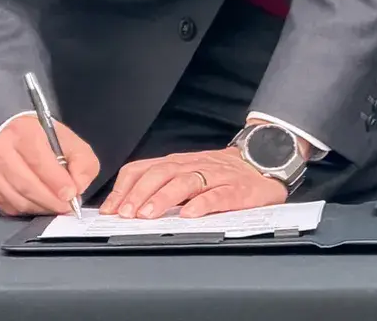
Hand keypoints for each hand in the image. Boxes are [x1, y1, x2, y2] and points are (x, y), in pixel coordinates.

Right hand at [0, 117, 98, 217]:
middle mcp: (2, 150)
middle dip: (51, 200)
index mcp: (24, 132)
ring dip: (42, 207)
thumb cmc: (46, 140)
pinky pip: (10, 207)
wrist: (18, 137)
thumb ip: (82, 163)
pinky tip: (42, 205)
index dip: (56, 180)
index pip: (38, 160)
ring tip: (57, 206)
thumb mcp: (73, 143)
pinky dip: (30, 211)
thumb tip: (78, 186)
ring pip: (18, 199)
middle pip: (26, 183)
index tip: (70, 194)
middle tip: (67, 206)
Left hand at [102, 147, 287, 218]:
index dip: (124, 188)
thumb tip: (125, 206)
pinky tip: (190, 215)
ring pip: (186, 182)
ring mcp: (217, 176)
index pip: (143, 168)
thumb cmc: (223, 173)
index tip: (110, 209)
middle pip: (161, 174)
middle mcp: (194, 165)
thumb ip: (163, 185)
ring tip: (148, 215)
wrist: (266, 162)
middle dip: (139, 194)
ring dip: (163, 198)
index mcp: (178, 163)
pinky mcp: (238, 189)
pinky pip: (218, 195)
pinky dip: (202, 204)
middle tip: (126, 214)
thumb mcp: (189, 173)